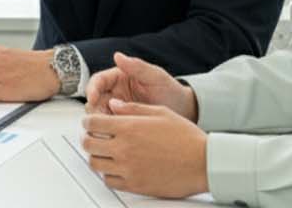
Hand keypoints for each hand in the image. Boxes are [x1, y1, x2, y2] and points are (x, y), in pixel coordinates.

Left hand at [81, 101, 208, 198]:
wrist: (203, 163)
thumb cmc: (186, 137)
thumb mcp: (160, 112)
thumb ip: (132, 108)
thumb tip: (113, 105)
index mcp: (128, 128)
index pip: (92, 123)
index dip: (87, 121)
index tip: (89, 122)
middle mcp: (124, 149)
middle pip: (88, 144)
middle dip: (87, 137)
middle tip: (92, 136)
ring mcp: (128, 169)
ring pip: (95, 164)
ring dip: (96, 156)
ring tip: (103, 152)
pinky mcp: (135, 185)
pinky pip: (109, 181)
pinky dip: (108, 173)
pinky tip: (115, 167)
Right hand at [85, 52, 197, 121]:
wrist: (184, 111)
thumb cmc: (170, 90)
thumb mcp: (156, 77)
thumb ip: (137, 66)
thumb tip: (118, 56)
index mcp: (119, 78)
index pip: (98, 81)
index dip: (91, 89)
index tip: (92, 98)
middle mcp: (115, 93)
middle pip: (94, 100)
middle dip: (93, 109)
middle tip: (99, 118)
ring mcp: (117, 109)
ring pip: (98, 115)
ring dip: (99, 122)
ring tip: (107, 128)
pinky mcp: (122, 124)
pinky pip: (109, 127)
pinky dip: (108, 131)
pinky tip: (113, 135)